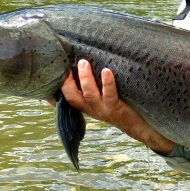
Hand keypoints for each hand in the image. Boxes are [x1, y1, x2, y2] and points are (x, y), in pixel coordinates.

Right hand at [59, 59, 174, 154]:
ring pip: (89, 94)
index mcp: (88, 106)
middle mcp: (92, 109)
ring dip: (86, 78)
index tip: (46, 80)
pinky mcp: (117, 109)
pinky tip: (107, 72)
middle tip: (67, 65)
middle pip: (72, 97)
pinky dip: (107, 83)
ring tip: (84, 62)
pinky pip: (110, 95)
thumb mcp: (106, 100)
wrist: (143, 127)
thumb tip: (92, 64)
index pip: (67, 99)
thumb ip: (97, 88)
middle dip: (67, 82)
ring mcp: (103, 110)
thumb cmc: (124, 108)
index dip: (55, 91)